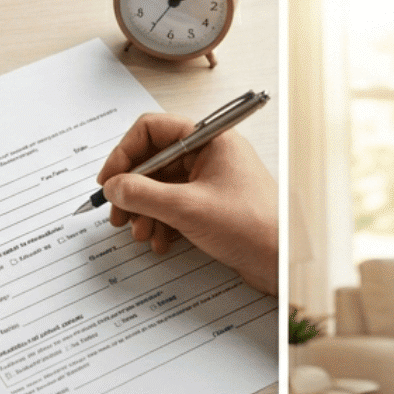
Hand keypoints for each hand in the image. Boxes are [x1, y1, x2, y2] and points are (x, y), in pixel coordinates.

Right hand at [98, 113, 277, 294]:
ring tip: (141, 234)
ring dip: (145, 211)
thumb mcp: (187, 208)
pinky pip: (176, 207)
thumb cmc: (253, 227)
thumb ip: (142, 194)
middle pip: (154, 162)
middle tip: (119, 216)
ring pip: (162, 188)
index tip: (109, 181)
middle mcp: (211, 155)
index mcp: (210, 139)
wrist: (283, 263)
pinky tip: (160, 242)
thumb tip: (113, 187)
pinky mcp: (213, 207)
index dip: (124, 153)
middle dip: (133, 191)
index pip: (152, 129)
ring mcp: (212, 181)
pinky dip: (162, 223)